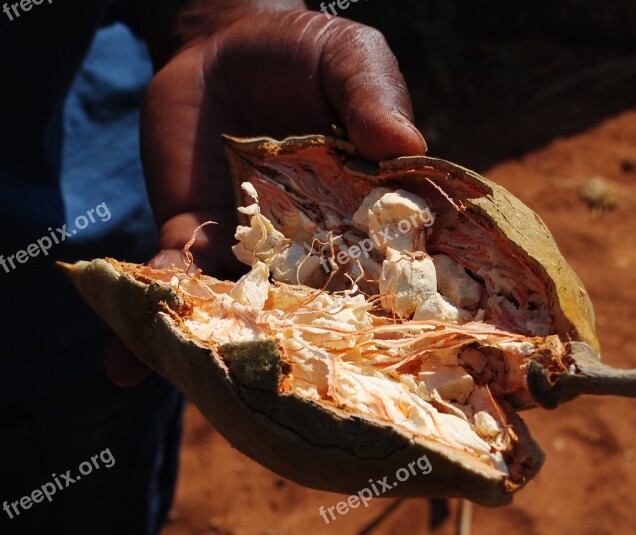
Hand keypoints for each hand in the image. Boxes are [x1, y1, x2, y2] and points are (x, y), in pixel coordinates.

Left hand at [105, 9, 426, 385]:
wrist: (224, 42)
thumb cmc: (306, 51)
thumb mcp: (352, 58)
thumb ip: (374, 97)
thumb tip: (406, 148)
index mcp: (365, 212)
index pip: (387, 268)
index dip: (393, 316)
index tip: (398, 368)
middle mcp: (314, 243)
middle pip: (315, 309)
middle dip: (309, 357)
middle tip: (306, 416)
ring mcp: (253, 245)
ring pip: (245, 308)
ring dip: (226, 351)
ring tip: (212, 401)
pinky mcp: (195, 232)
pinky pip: (176, 276)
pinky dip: (156, 310)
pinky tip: (127, 365)